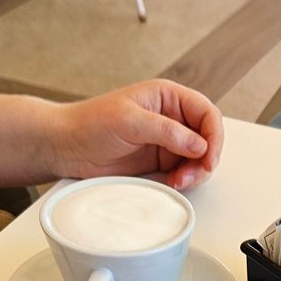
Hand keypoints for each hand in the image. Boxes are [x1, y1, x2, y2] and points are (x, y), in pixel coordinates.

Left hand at [51, 79, 223, 189]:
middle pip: (208, 138)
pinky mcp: (160, 162)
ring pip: (199, 158)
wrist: (66, 146)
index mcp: (168, 97)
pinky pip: (184, 172)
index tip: (208, 156)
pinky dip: (185, 180)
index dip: (214, 135)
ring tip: (178, 181)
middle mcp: (172, 118)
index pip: (206, 113)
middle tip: (193, 174)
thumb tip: (199, 144)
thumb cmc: (90, 124)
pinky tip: (173, 183)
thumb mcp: (130, 121)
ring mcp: (167, 141)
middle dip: (206, 158)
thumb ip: (167, 131)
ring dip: (196, 173)